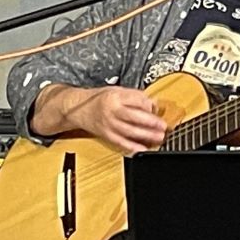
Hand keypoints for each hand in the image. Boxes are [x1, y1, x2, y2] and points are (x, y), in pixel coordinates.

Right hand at [35, 85, 166, 153]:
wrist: (76, 108)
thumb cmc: (98, 98)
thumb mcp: (117, 90)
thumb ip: (134, 97)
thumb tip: (152, 105)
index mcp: (115, 96)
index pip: (136, 100)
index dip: (149, 105)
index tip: (157, 109)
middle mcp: (111, 110)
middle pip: (134, 117)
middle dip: (150, 123)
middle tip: (163, 126)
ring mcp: (108, 124)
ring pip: (129, 131)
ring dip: (145, 135)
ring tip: (159, 138)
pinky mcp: (106, 135)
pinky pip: (121, 142)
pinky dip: (132, 146)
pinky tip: (143, 149)